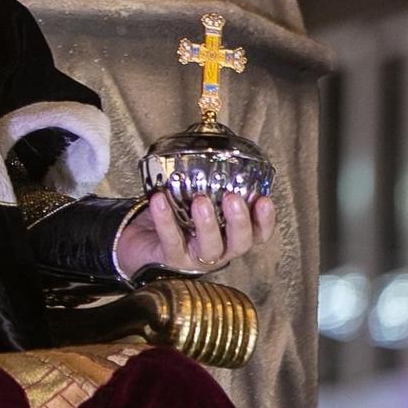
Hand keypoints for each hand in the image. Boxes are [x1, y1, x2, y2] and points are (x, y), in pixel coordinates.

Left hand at [113, 191, 274, 279]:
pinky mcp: (171, 258)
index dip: (265, 220)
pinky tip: (160, 201)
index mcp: (230, 235)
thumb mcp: (195, 199)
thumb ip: (208, 184)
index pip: (257, 233)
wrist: (142, 240)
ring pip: (210, 247)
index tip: (264, 200)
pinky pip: (171, 240)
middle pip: (240, 243)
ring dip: (207, 224)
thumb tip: (211, 149)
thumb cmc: (175, 217)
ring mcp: (196, 257)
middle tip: (232, 198)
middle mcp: (219, 250)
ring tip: (200, 201)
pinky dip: (165, 220)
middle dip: (239, 221)